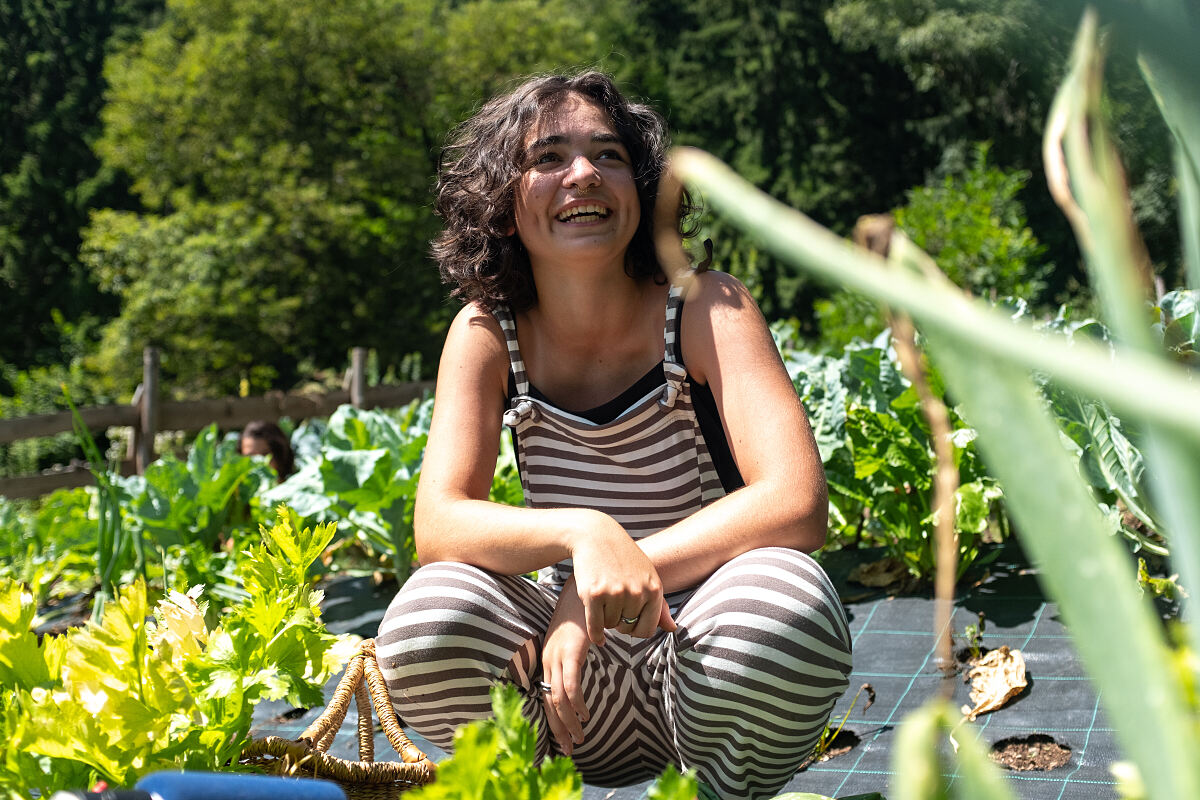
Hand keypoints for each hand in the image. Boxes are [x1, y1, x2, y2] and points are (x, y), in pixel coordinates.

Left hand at [540, 578, 591, 754]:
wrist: (587, 581)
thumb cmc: (586, 607)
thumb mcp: (578, 635)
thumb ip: (578, 655)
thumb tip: (582, 672)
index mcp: (550, 656)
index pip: (547, 695)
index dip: (553, 720)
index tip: (563, 740)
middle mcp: (548, 657)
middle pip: (548, 702)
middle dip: (558, 730)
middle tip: (569, 750)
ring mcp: (557, 654)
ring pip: (557, 698)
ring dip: (568, 723)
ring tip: (579, 740)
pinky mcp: (570, 649)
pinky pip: (571, 684)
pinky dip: (576, 703)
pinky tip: (584, 715)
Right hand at [567, 511, 677, 643]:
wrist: (596, 536)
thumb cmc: (623, 558)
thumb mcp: (647, 576)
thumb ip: (659, 605)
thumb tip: (672, 629)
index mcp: (654, 589)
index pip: (647, 629)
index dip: (636, 628)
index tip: (628, 619)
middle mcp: (637, 592)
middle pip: (627, 628)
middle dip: (619, 622)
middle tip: (613, 606)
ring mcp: (615, 593)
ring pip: (610, 625)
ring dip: (605, 619)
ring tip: (604, 601)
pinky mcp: (594, 594)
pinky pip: (595, 627)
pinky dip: (595, 634)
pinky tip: (597, 634)